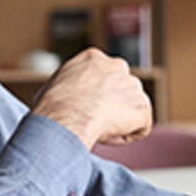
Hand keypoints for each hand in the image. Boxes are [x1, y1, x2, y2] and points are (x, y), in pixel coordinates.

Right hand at [31, 48, 152, 149]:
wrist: (67, 115)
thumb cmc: (53, 105)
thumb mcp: (54, 84)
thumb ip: (68, 86)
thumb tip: (62, 98)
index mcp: (94, 58)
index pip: (103, 77)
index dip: (94, 97)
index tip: (85, 109)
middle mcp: (118, 66)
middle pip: (121, 91)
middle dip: (112, 107)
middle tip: (95, 122)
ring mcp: (133, 86)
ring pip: (132, 109)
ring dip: (119, 122)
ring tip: (98, 130)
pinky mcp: (143, 107)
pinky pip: (139, 127)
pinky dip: (125, 136)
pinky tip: (107, 136)